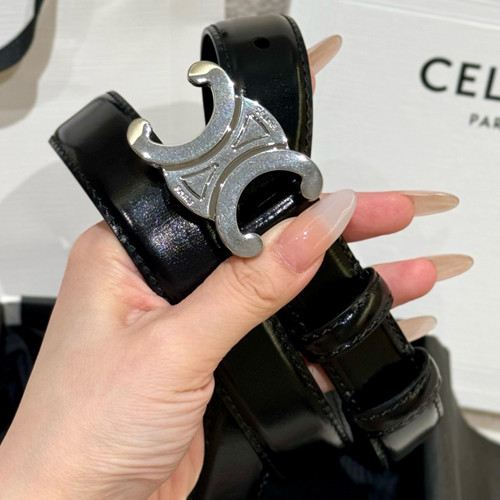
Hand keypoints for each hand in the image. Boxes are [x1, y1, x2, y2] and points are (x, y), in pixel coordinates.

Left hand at [0, 188, 459, 499]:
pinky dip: (319, 328)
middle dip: (329, 230)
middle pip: (257, 238)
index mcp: (130, 252)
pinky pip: (275, 328)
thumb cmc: (80, 431)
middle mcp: (161, 278)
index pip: (222, 203)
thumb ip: (247, 289)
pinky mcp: (212, 353)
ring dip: (334, 279)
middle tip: (388, 216)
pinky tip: (358, 323)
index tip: (343, 198)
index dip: (286, 195)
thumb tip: (306, 232)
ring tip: (397, 269)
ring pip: (274, 283)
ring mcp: (191, 317)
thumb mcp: (173, 348)